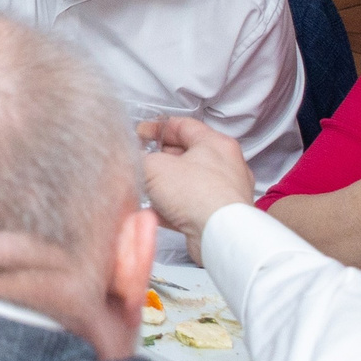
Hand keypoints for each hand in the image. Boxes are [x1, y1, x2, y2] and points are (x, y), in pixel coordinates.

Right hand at [139, 116, 257, 262]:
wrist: (219, 235)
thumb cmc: (198, 195)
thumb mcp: (155, 167)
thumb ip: (140, 159)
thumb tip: (134, 161)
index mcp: (216, 143)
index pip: (182, 125)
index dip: (156, 128)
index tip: (141, 133)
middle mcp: (226, 165)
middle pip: (186, 154)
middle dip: (160, 159)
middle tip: (142, 162)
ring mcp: (226, 192)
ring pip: (189, 183)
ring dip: (166, 186)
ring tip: (146, 189)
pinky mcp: (221, 216)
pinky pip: (193, 206)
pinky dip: (174, 208)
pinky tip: (156, 213)